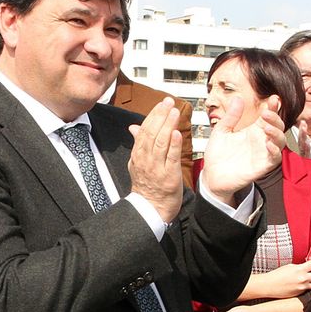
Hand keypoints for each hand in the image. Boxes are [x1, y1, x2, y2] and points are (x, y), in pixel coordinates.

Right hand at [128, 97, 185, 223]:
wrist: (150, 209)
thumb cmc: (146, 185)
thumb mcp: (137, 162)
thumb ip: (138, 143)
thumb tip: (133, 127)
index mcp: (138, 154)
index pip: (144, 130)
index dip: (153, 115)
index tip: (161, 103)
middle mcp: (145, 159)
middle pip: (152, 133)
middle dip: (160, 116)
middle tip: (168, 102)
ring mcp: (156, 168)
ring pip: (161, 143)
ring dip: (167, 125)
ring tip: (174, 112)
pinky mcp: (169, 176)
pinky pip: (171, 158)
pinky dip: (173, 145)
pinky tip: (177, 133)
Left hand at [202, 95, 283, 202]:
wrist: (212, 175)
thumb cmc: (218, 154)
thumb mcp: (222, 130)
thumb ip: (231, 116)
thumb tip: (238, 98)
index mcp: (253, 130)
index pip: (268, 116)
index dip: (273, 107)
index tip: (274, 98)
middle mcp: (261, 140)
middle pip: (277, 126)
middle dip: (275, 118)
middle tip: (266, 113)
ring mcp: (263, 153)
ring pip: (280, 141)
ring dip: (277, 133)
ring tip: (266, 127)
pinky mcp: (262, 166)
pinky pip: (275, 158)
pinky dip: (274, 150)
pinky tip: (268, 144)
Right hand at [261, 260, 310, 298]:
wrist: (270, 286)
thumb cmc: (277, 275)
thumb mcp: (289, 267)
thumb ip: (300, 266)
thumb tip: (306, 267)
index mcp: (300, 269)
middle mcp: (303, 278)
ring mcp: (302, 287)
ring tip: (308, 279)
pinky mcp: (300, 293)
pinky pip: (308, 289)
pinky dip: (307, 286)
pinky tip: (302, 284)